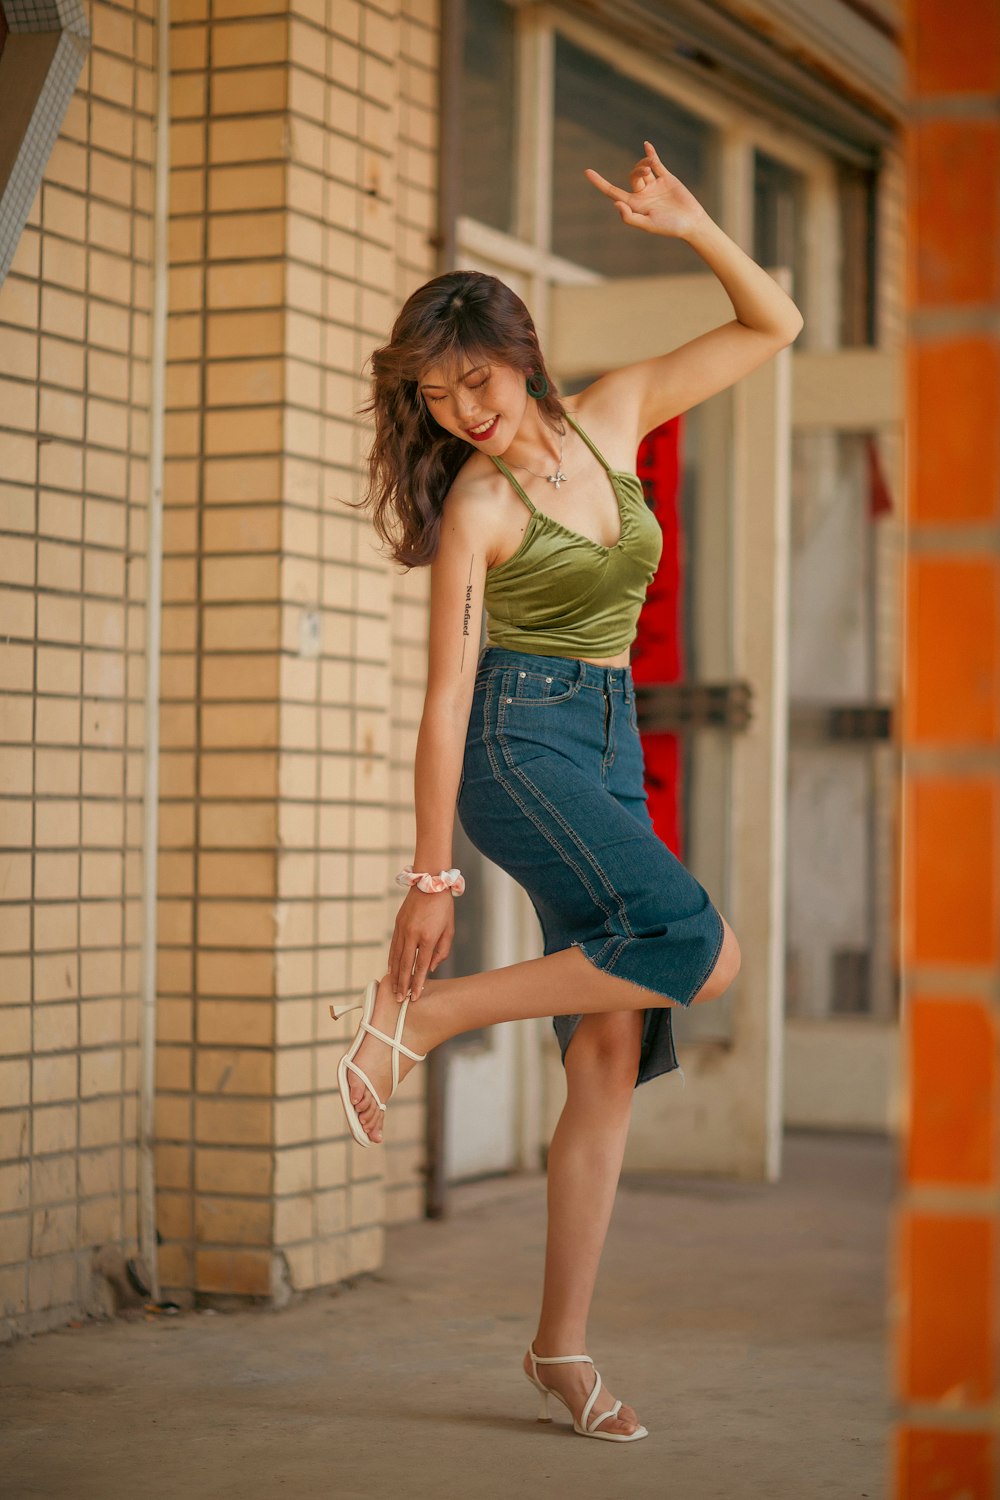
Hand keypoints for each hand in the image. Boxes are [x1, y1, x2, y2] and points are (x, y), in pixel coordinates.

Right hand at [388, 885, 453, 1002]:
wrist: (430, 883)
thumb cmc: (443, 908)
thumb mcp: (449, 930)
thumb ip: (442, 951)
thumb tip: (431, 968)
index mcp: (429, 937)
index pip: (422, 966)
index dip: (418, 983)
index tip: (415, 996)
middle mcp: (413, 934)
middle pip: (406, 965)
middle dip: (403, 984)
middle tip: (400, 999)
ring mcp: (403, 929)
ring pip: (396, 957)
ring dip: (395, 975)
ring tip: (394, 988)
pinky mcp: (397, 924)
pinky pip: (393, 946)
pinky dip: (391, 960)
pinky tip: (390, 969)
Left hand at [584, 139, 707, 238]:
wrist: (691, 222)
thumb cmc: (669, 227)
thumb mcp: (648, 225)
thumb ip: (630, 217)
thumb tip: (616, 204)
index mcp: (635, 205)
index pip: (612, 192)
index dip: (599, 182)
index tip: (587, 172)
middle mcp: (643, 194)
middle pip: (632, 176)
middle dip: (637, 171)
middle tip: (647, 173)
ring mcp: (654, 185)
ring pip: (642, 168)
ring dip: (644, 163)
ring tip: (651, 166)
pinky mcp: (666, 178)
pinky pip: (656, 163)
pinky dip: (651, 154)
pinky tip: (646, 145)